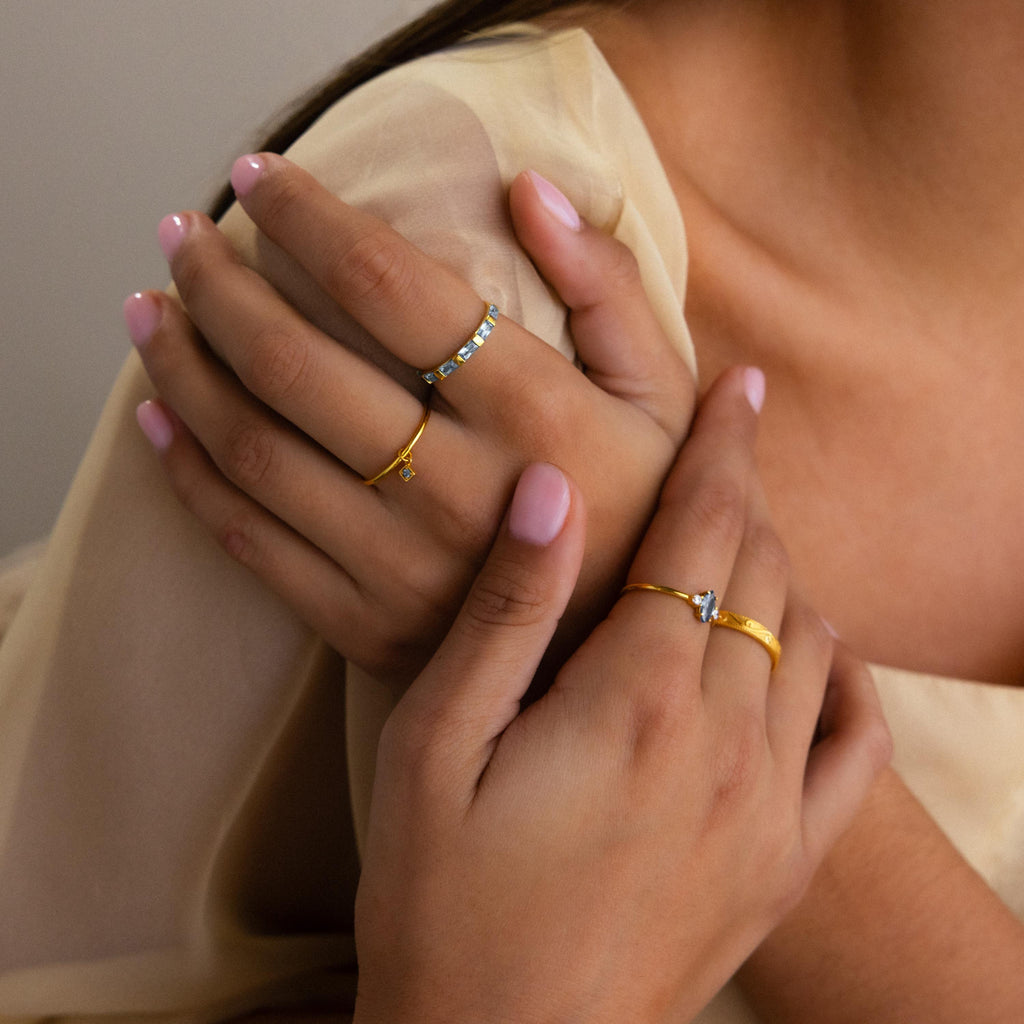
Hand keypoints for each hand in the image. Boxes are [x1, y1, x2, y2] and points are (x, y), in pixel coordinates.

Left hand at [127, 157, 693, 681]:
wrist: (620, 661)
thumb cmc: (645, 511)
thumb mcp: (666, 394)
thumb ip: (612, 287)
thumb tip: (529, 189)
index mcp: (534, 411)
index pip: (391, 287)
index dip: (310, 218)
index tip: (258, 173)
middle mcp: (456, 487)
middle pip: (296, 365)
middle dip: (218, 284)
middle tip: (178, 235)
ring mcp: (402, 565)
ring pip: (253, 451)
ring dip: (181, 369)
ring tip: (148, 313)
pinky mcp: (364, 624)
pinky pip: (251, 543)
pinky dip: (189, 477)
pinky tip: (157, 422)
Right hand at [353, 370, 890, 1023]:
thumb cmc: (444, 900)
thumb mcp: (436, 745)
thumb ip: (506, 611)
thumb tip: (554, 488)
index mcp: (639, 699)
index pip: (703, 532)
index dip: (720, 448)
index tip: (736, 386)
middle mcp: (726, 741)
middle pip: (762, 573)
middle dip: (743, 498)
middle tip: (716, 455)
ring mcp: (769, 807)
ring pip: (809, 641)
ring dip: (778, 574)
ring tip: (737, 543)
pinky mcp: (782, 863)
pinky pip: (853, 747)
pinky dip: (843, 678)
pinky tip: (814, 653)